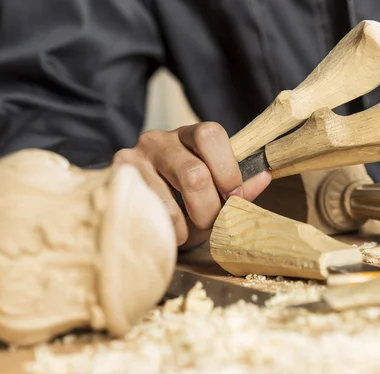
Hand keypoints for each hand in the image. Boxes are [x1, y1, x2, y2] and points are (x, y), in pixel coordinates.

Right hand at [112, 122, 271, 248]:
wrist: (140, 206)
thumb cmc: (184, 197)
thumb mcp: (214, 189)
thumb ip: (238, 186)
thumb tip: (264, 176)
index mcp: (189, 135)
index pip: (211, 134)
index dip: (228, 170)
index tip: (234, 196)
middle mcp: (158, 140)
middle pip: (194, 174)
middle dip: (210, 209)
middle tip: (212, 223)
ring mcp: (132, 161)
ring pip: (170, 204)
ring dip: (186, 229)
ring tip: (187, 231)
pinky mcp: (115, 185)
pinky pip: (149, 219)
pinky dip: (167, 234)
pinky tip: (168, 231)